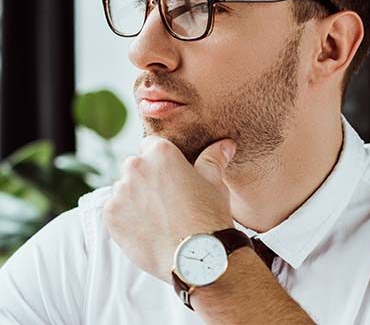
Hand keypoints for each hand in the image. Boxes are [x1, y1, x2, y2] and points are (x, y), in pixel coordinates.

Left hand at [102, 135, 236, 283]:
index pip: (152, 145)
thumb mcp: (214, 181)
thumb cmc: (209, 216)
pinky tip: (148, 228)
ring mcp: (120, 192)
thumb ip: (214, 158)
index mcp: (161, 152)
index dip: (163, 161)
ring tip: (158, 217)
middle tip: (167, 199)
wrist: (196, 258)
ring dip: (135, 197)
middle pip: (135, 166)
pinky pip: (115, 210)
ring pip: (124, 189)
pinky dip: (127, 218)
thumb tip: (225, 144)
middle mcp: (136, 166)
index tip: (172, 176)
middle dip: (147, 177)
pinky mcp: (111, 216)